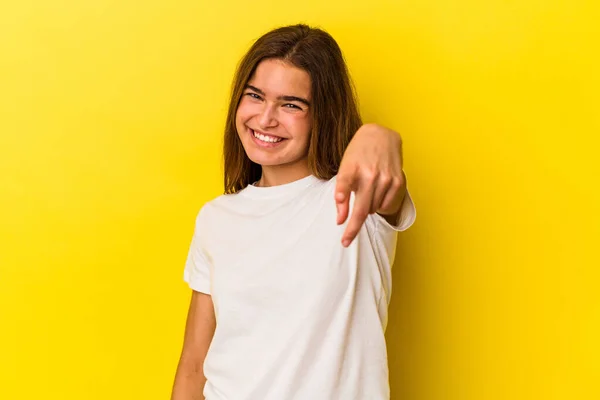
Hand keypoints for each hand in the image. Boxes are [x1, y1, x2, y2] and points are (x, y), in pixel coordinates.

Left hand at [335, 123, 406, 246]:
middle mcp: (369, 173)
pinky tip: (377, 193)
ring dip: (368, 207)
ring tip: (367, 191)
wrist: (380, 135)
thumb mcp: (344, 168)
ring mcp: (385, 178)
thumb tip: (340, 220)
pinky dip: (380, 205)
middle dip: (353, 229)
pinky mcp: (397, 181)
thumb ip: (341, 193)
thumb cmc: (357, 154)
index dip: (342, 209)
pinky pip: (386, 205)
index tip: (340, 226)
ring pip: (374, 209)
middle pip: (362, 209)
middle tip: (346, 242)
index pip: (344, 191)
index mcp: (351, 168)